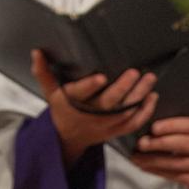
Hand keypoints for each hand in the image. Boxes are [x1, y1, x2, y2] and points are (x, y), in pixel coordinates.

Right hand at [31, 50, 157, 166]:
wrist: (70, 137)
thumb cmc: (62, 109)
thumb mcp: (49, 92)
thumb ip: (43, 72)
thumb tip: (36, 52)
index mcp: (73, 103)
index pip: (81, 94)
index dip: (90, 86)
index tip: (101, 76)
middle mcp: (91, 115)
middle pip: (109, 103)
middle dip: (123, 88)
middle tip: (134, 72)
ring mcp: (106, 125)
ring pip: (126, 112)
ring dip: (139, 96)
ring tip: (149, 79)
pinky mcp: (117, 130)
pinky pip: (134, 124)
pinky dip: (145, 112)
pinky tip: (152, 97)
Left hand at [130, 117, 188, 188]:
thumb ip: (175, 129)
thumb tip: (145, 123)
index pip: (188, 125)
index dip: (170, 126)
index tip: (153, 128)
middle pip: (183, 144)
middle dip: (159, 143)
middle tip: (140, 143)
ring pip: (178, 163)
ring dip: (154, 160)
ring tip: (137, 158)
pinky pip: (177, 176)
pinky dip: (158, 171)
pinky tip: (145, 167)